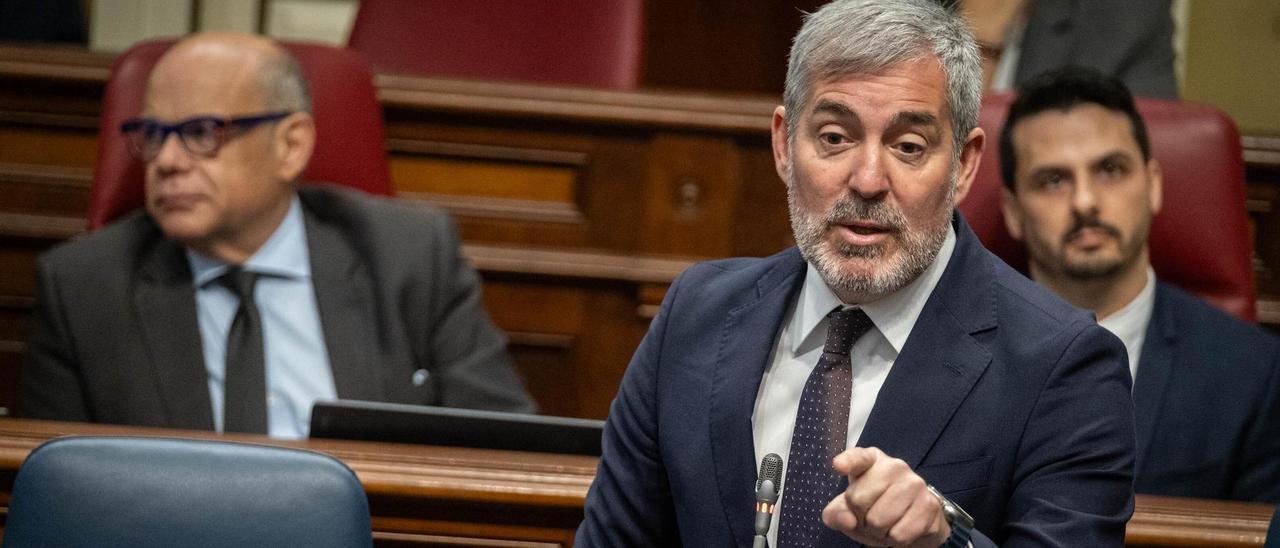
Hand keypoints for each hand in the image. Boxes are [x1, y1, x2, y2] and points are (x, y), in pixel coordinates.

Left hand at [821, 447, 949, 546]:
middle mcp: (895, 466)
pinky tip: (901, 528)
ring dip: (879, 532)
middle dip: (861, 518)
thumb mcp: (849, 509)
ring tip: (886, 523)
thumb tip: (847, 520)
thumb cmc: (875, 508)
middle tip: (871, 516)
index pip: (858, 458)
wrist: (914, 520)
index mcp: (871, 460)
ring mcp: (915, 484)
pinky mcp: (930, 505)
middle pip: (859, 501)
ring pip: (880, 521)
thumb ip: (837, 513)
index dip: (848, 462)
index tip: (839, 465)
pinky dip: (895, 540)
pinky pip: (900, 534)